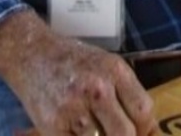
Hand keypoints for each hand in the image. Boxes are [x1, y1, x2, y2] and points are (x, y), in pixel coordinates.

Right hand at [0, 10, 156, 135]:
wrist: (31, 53)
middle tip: (114, 133)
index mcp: (114, 71)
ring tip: (95, 130)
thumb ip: (126, 92)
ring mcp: (74, 108)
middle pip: (126, 134)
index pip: (144, 111)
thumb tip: (149, 129)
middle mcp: (97, 88)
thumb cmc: (72, 60)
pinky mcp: (53, 126)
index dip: (146, 129)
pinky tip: (78, 133)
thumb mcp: (105, 64)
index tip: (140, 133)